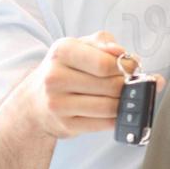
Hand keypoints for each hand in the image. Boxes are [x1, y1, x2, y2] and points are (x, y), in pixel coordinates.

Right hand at [14, 31, 164, 138]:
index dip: (128, 67)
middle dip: (129, 86)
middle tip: (133, 84)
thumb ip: (105, 43)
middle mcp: (55, 77)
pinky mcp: (66, 125)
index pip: (105, 63)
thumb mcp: (80, 46)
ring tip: (126, 97)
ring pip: (110, 107)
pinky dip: (117, 118)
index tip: (134, 68)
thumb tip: (127, 55)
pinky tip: (116, 111)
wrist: (35, 101)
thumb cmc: (65, 69)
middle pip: (111, 86)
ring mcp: (58, 103)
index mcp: (62, 51)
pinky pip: (104, 124)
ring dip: (125, 103)